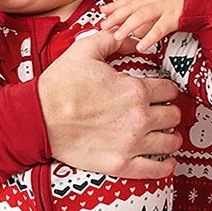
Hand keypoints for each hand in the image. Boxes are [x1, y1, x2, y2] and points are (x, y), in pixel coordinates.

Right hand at [37, 30, 181, 177]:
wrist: (37, 118)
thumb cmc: (60, 86)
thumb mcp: (85, 50)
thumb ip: (114, 41)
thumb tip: (134, 41)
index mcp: (135, 90)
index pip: (169, 90)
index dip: (167, 90)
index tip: (163, 93)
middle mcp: (139, 118)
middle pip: (173, 115)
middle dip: (170, 112)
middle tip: (163, 113)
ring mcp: (132, 143)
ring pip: (170, 142)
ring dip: (171, 137)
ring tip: (166, 135)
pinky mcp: (121, 164)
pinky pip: (156, 170)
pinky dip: (165, 166)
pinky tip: (166, 161)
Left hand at [101, 0, 185, 51]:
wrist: (200, 1)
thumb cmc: (178, 2)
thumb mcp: (158, 0)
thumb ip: (141, 9)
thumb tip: (125, 21)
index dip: (115, 6)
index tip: (103, 12)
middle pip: (132, 7)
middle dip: (117, 16)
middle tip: (104, 25)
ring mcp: (164, 7)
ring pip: (142, 16)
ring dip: (128, 26)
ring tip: (118, 36)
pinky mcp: (174, 18)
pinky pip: (159, 29)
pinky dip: (149, 38)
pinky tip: (141, 46)